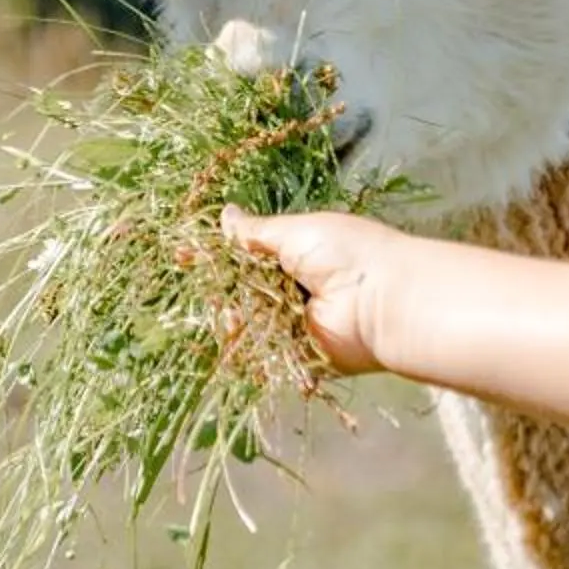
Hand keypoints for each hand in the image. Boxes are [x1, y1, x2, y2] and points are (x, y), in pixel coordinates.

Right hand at [220, 206, 414, 376]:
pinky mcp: (301, 354)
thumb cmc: (347, 254)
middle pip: (244, 290)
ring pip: (249, 322)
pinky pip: (265, 352)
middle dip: (222, 290)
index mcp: (298, 252)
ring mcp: (298, 323)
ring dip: (233, 318)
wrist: (385, 303)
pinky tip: (234, 336)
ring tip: (228, 314)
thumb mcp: (297, 232)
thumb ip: (257, 232)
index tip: (184, 256)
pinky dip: (249, 347)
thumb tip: (226, 214)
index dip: (218, 255)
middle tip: (205, 288)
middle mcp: (296, 287)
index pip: (247, 253)